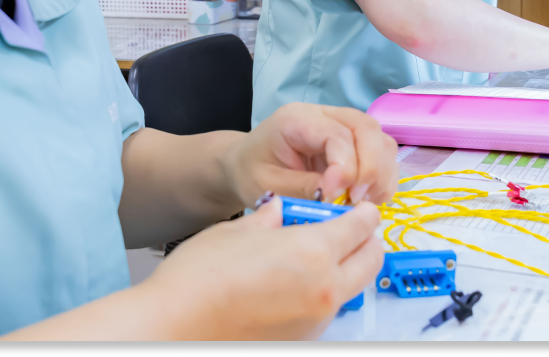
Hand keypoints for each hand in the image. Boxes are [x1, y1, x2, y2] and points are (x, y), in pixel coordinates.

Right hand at [142, 196, 383, 339]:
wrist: (176, 324)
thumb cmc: (199, 278)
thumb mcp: (236, 230)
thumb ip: (267, 218)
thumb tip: (277, 211)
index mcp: (314, 251)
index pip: (362, 226)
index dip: (364, 213)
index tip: (361, 210)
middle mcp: (325, 288)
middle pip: (372, 259)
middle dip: (367, 241)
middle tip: (350, 231)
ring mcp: (316, 318)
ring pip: (352, 286)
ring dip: (346, 268)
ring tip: (315, 257)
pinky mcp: (304, 339)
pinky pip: (328, 310)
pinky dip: (324, 292)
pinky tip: (294, 283)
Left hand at [223, 103, 399, 207]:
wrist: (245, 164)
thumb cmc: (252, 172)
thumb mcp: (267, 185)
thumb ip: (302, 188)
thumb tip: (336, 194)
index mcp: (297, 120)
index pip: (337, 135)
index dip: (344, 167)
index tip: (333, 196)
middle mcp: (323, 115)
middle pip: (366, 128)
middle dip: (371, 168)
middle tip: (357, 200)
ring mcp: (340, 125)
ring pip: (379, 138)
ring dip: (381, 173)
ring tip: (365, 202)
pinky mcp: (351, 142)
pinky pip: (380, 152)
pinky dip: (382, 176)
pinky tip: (369, 197)